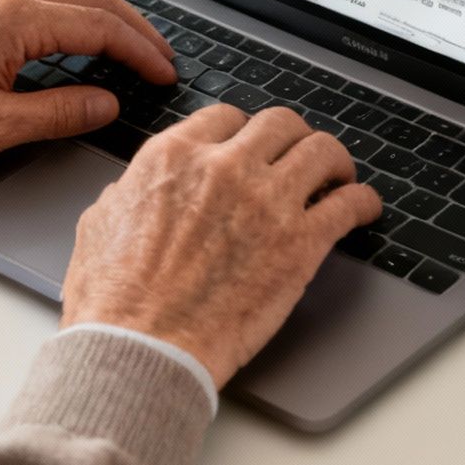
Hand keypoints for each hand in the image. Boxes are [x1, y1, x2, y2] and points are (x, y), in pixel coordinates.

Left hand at [0, 0, 176, 163]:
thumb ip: (58, 114)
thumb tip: (104, 104)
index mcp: (12, 18)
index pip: (100, 26)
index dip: (142, 51)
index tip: (164, 73)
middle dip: (134, 26)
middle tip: (161, 56)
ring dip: (101, 19)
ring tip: (126, 49)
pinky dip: (68, 17)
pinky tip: (70, 43)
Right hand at [61, 105, 381, 387]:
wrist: (140, 347)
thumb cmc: (114, 300)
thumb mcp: (100, 224)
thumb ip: (130, 192)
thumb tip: (136, 189)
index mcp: (174, 157)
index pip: (225, 117)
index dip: (243, 132)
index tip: (252, 147)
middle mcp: (224, 167)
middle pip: (280, 123)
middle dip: (291, 138)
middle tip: (298, 157)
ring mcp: (267, 202)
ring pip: (322, 150)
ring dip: (333, 161)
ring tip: (338, 177)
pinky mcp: (300, 244)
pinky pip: (349, 203)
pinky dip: (362, 201)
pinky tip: (363, 208)